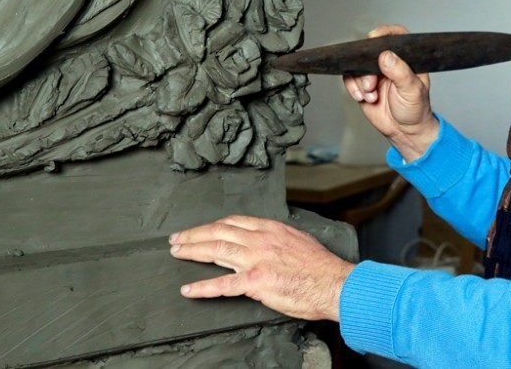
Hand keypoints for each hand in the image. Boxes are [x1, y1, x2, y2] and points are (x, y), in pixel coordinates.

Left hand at [168, 215, 353, 320]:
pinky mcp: (255, 282)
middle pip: (219, 232)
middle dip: (194, 234)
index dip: (213, 225)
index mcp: (271, 228)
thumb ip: (279, 238)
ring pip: (216, 251)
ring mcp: (256, 259)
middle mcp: (260, 240)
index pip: (234, 222)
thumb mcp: (299, 240)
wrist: (333, 282)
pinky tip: (189, 289)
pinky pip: (222, 284)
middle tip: (177, 239)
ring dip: (192, 251)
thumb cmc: (320, 266)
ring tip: (177, 253)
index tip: (202, 228)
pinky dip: (202, 287)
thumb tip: (268, 241)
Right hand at [343, 24, 438, 160]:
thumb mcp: (412, 91)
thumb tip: (386, 55)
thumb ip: (400, 72)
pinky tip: (363, 97)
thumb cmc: (415, 110)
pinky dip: (353, 88)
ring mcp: (375, 73)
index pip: (396, 37)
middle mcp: (389, 64)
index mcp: (406, 59)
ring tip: (370, 95)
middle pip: (370, 52)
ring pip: (357, 66)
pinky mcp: (363, 85)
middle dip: (366, 67)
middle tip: (371, 83)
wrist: (405, 132)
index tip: (373, 37)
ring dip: (360, 81)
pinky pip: (350, 79)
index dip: (384, 33)